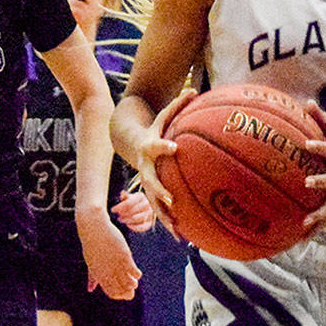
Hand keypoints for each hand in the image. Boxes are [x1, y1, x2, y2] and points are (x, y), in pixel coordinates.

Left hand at [77, 208, 141, 299]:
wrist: (94, 228)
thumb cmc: (92, 245)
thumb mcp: (91, 264)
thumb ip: (93, 277)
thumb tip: (90, 289)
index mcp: (100, 275)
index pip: (112, 293)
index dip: (119, 295)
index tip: (123, 291)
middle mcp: (108, 273)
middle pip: (122, 291)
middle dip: (129, 292)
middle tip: (132, 286)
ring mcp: (117, 265)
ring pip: (130, 283)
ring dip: (134, 284)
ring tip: (134, 280)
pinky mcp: (124, 256)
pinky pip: (134, 271)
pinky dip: (137, 275)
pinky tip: (137, 272)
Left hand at [111, 190, 155, 232]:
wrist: (143, 206)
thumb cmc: (133, 201)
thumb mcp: (129, 197)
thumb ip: (125, 196)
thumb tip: (123, 193)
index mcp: (141, 196)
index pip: (128, 203)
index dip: (119, 207)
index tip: (112, 210)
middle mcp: (147, 204)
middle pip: (132, 211)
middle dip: (123, 214)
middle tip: (118, 216)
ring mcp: (150, 213)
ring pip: (136, 218)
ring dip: (127, 220)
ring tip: (121, 220)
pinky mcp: (150, 222)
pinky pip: (143, 227)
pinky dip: (134, 227)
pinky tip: (128, 225)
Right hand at [133, 88, 196, 236]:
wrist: (130, 142)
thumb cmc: (154, 128)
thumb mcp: (163, 115)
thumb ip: (178, 104)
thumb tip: (195, 90)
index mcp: (149, 147)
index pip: (156, 146)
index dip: (163, 147)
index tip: (174, 148)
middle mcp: (145, 167)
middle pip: (150, 182)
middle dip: (159, 191)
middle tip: (171, 200)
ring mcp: (146, 182)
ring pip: (153, 202)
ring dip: (164, 216)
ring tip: (176, 231)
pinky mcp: (151, 192)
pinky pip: (159, 209)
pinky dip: (169, 222)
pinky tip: (182, 236)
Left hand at [298, 100, 325, 234]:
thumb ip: (322, 120)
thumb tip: (308, 102)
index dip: (319, 146)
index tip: (306, 144)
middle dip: (322, 183)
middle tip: (307, 183)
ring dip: (318, 217)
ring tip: (303, 225)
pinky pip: (323, 222)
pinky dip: (313, 232)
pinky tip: (299, 242)